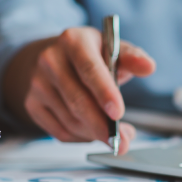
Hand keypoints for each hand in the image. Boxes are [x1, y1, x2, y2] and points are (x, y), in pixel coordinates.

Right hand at [3, 27, 155, 153]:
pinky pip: (60, 131)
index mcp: (73, 40)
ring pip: (70, 120)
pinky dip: (81, 137)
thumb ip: (132, 58)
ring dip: (95, 133)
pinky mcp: (32, 104)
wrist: (54, 58)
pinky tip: (93, 131)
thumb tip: (149, 67)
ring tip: (114, 134)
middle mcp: (50, 60)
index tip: (118, 113)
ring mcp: (37, 84)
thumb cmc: (90, 55)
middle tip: (123, 141)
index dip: (104, 93)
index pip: (89, 69)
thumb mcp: (112, 48)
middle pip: (77, 100)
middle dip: (102, 125)